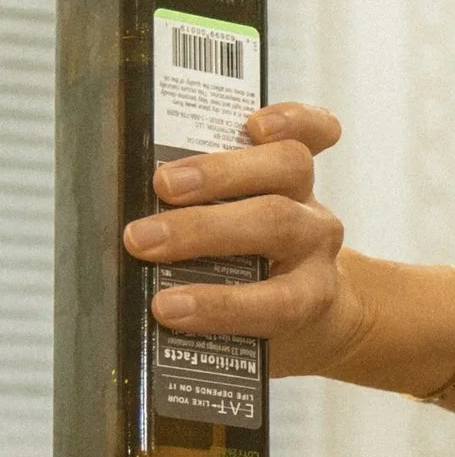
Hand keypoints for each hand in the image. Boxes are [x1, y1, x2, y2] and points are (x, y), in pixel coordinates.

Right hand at [121, 102, 354, 376]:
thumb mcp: (238, 335)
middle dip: (202, 229)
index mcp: (307, 299)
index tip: (166, 310)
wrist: (319, 312)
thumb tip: (133, 295)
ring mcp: (312, 204)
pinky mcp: (305, 170)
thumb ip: (200, 318)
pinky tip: (253, 123)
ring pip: (286, 170)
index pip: (280, 305)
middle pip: (273, 224)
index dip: (226, 307)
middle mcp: (315, 247)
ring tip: (162, 184)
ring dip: (219, 173)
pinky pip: (314, 136)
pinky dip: (294, 121)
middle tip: (140, 239)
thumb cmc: (262, 319)